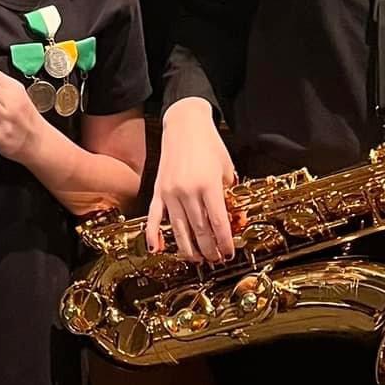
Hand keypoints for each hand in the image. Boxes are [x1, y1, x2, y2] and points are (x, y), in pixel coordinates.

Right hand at [146, 98, 238, 259]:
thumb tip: (231, 217)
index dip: (225, 242)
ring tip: (197, 260)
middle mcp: (187, 191)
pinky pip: (154, 217)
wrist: (185, 124)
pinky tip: (156, 249)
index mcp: (208, 185)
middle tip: (216, 260)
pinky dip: (154, 235)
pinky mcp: (158, 191)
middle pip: (200, 231)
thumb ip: (228, 194)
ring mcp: (170, 192)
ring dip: (188, 248)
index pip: (218, 223)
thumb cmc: (209, 144)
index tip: (229, 253)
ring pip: (179, 229)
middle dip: (209, 249)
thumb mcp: (226, 168)